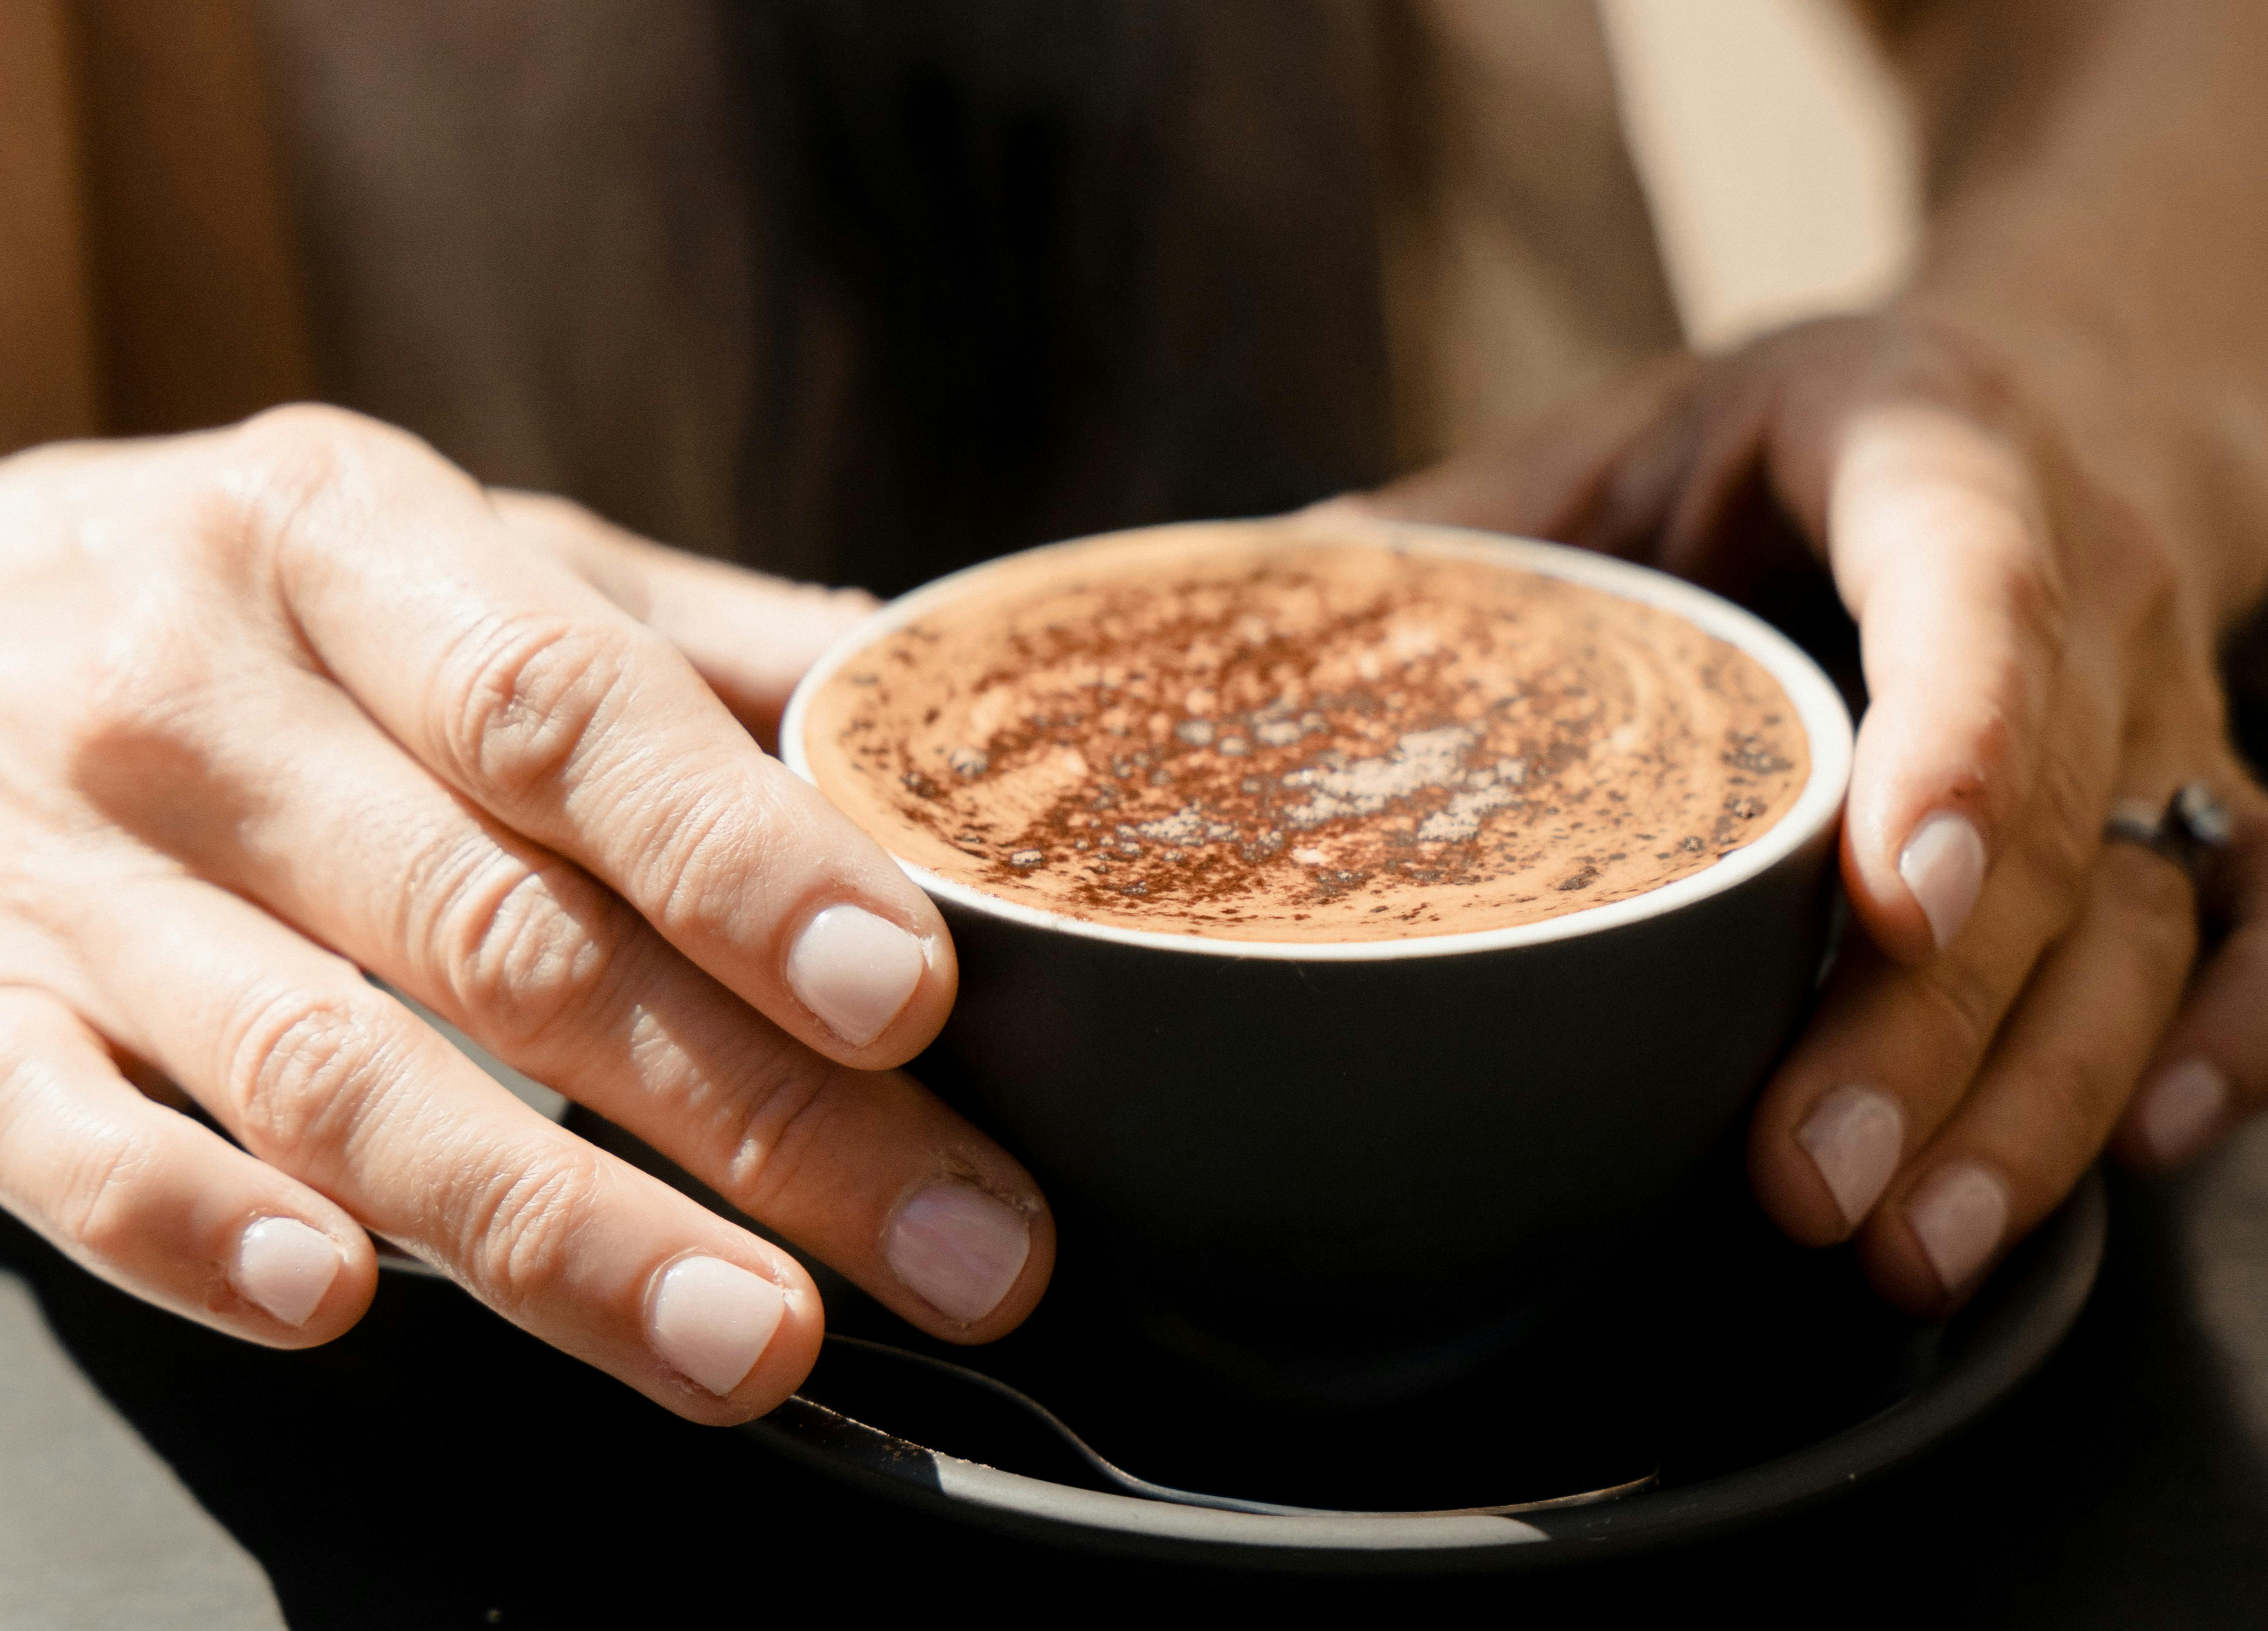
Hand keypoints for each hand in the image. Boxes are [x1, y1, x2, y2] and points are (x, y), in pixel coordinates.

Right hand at [0, 406, 1052, 1420]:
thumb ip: (679, 639)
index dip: (742, 859)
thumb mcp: (451, 546)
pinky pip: (72, 1149)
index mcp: (350, 547)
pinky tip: (342, 1303)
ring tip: (754, 1339)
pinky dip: (201, 1232)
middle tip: (950, 1244)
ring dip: (556, 1230)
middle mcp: (200, 705)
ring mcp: (65, 874)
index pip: (571, 714)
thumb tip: (924, 705)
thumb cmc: (253, 591)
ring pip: (330, 1076)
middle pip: (506, 935)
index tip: (908, 998)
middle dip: (753, 1114)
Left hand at [1358, 311, 2267, 1313]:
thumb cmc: (1782, 439)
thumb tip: (1260, 593)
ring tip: (1912, 1248)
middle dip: (1933, 1027)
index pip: (1974, 593)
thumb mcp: (1623, 433)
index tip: (1892, 911)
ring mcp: (2161, 704)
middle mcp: (2084, 582)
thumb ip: (1467, 523)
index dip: (1953, 747)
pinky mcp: (2197, 794)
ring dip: (2038, 1097)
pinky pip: (2248, 931)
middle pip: (2050, 821)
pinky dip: (2214, 1049)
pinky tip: (2124, 1158)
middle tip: (1811, 1186)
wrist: (2026, 394)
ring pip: (2145, 916)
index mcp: (1930, 451)